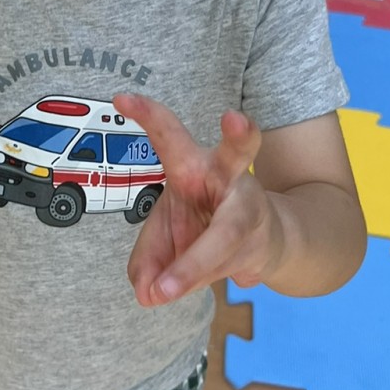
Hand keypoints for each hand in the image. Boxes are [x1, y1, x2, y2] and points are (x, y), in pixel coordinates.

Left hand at [114, 93, 284, 307]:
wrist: (268, 243)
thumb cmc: (205, 225)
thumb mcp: (167, 237)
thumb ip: (149, 261)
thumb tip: (147, 292)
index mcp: (195, 166)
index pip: (172, 135)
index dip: (149, 115)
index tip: (121, 97)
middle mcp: (231, 179)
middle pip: (240, 151)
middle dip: (240, 135)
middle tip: (235, 117)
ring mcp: (253, 211)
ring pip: (224, 236)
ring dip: (191, 268)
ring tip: (163, 291)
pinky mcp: (266, 243)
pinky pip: (228, 268)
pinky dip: (204, 282)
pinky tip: (215, 279)